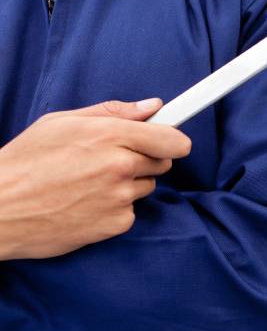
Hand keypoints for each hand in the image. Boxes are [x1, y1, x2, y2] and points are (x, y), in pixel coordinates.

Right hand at [0, 99, 191, 259]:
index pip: (171, 138)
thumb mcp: (62, 123)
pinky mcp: (116, 224)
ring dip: (128, 184)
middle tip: (109, 160)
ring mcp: (119, 197)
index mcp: (108, 136)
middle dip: (144, 159)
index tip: (177, 141)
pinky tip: (86, 204)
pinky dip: (115, 209)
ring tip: (89, 183)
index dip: (175, 139)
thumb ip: (113, 113)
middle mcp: (120, 167)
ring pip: (145, 187)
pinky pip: (131, 212)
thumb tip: (152, 106)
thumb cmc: (25, 162)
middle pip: (162, 162)